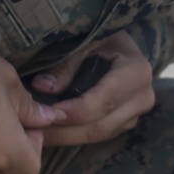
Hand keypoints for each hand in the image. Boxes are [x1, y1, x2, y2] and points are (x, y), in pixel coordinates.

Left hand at [29, 31, 154, 147]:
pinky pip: (95, 136)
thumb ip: (65, 64)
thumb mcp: (85, 41)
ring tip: (34, 132)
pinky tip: (47, 130)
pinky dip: (70, 135)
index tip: (47, 114)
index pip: (105, 100)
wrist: (116, 43)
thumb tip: (42, 87)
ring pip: (96, 136)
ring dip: (63, 136)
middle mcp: (142, 97)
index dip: (75, 111)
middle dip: (63, 131)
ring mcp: (134, 114)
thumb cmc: (99, 37)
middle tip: (31, 131)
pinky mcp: (122, 124)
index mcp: (136, 72)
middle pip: (99, 126)